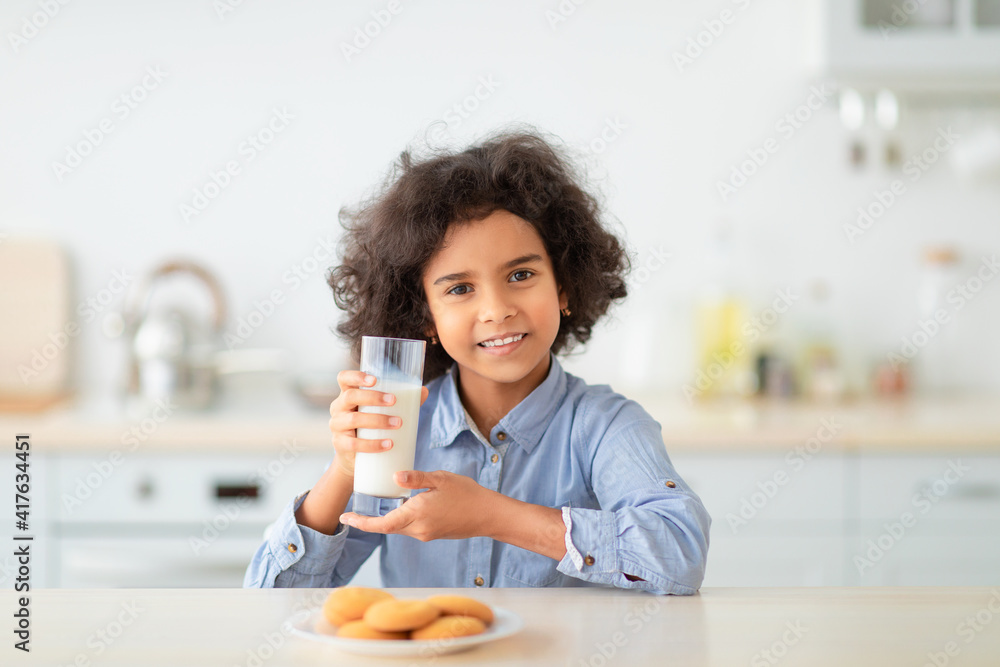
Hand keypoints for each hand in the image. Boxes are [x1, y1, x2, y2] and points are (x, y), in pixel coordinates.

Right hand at [328, 370, 428, 477]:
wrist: (357, 458)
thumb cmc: (371, 428)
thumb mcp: (382, 412)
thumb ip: (402, 401)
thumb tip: (424, 391)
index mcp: (348, 394)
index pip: (344, 378)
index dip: (356, 376)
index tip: (375, 380)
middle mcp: (338, 407)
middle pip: (350, 396)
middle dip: (373, 397)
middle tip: (393, 401)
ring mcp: (337, 426)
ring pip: (354, 419)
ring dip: (378, 420)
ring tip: (397, 423)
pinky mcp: (340, 444)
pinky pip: (354, 444)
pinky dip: (372, 444)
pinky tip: (388, 444)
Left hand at [339, 470, 498, 541]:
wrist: (487, 514)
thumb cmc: (466, 494)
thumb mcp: (440, 479)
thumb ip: (416, 478)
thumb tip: (394, 476)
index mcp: (418, 514)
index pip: (382, 524)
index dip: (361, 523)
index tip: (345, 518)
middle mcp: (419, 529)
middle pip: (386, 527)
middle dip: (369, 521)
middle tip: (352, 513)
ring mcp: (425, 534)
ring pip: (398, 528)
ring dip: (385, 519)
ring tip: (374, 506)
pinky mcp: (431, 534)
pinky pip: (409, 528)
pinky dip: (400, 519)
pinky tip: (401, 507)